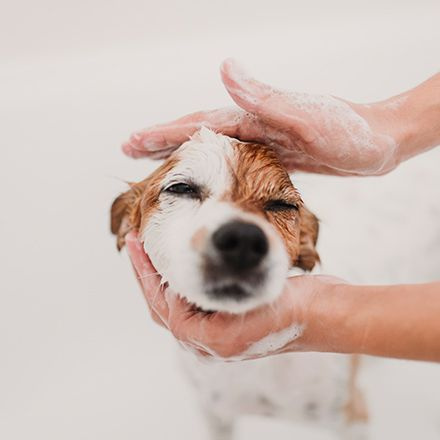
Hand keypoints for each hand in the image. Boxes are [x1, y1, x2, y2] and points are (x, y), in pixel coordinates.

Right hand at [122, 58, 404, 175]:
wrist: (378, 143)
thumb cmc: (348, 132)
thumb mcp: (306, 116)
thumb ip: (265, 97)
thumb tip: (224, 68)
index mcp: (254, 117)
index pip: (198, 124)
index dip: (164, 132)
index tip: (132, 140)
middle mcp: (253, 126)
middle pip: (197, 133)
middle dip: (161, 140)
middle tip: (128, 149)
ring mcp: (262, 141)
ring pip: (211, 148)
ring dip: (181, 153)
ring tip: (155, 161)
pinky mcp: (273, 156)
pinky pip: (232, 161)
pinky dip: (211, 167)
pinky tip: (204, 174)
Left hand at [125, 231, 342, 359]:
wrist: (324, 313)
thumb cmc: (291, 309)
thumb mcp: (244, 303)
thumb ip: (204, 307)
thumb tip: (168, 293)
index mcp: (208, 341)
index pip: (162, 306)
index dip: (145, 274)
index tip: (136, 244)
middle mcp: (210, 340)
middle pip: (164, 306)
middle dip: (147, 275)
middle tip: (135, 244)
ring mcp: (219, 330)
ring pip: (178, 303)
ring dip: (164, 277)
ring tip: (152, 251)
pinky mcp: (230, 318)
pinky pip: (196, 299)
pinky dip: (184, 280)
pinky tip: (184, 262)